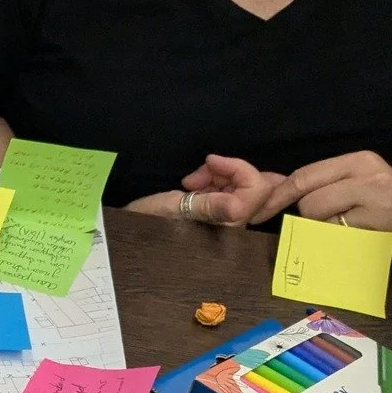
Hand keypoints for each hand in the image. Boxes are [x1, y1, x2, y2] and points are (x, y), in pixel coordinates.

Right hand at [123, 155, 286, 225]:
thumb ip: (208, 206)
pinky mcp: (220, 212)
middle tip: (206, 168)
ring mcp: (229, 217)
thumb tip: (239, 205)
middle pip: (259, 187)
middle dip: (235, 170)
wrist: (132, 232)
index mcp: (227, 224)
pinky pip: (231, 189)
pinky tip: (193, 184)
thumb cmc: (148, 222)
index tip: (210, 160)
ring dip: (221, 174)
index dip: (238, 168)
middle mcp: (235, 222)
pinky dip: (215, 179)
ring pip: (244, 185)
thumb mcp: (174, 210)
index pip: (256, 189)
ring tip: (192, 179)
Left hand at [251, 150, 391, 260]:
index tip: (257, 215)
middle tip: (330, 228)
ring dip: (323, 233)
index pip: (303, 176)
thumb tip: (275, 198)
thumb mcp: (360, 188)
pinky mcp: (384, 221)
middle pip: (307, 199)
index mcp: (357, 160)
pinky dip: (338, 245)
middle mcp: (367, 171)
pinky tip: (357, 243)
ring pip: (319, 217)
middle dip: (307, 219)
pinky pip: (339, 236)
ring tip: (348, 234)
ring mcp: (377, 195)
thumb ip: (325, 188)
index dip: (276, 197)